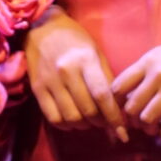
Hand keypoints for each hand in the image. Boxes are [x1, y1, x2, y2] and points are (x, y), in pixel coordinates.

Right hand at [24, 6, 127, 138]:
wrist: (40, 27)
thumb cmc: (74, 39)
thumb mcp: (96, 52)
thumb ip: (106, 78)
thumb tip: (119, 107)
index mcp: (86, 60)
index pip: (102, 95)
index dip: (114, 118)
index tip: (123, 133)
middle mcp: (67, 72)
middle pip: (88, 110)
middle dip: (101, 123)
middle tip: (105, 122)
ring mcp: (50, 82)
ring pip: (71, 117)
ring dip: (84, 125)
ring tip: (89, 121)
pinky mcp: (38, 90)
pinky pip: (53, 118)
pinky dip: (66, 125)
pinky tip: (72, 121)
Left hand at [113, 31, 160, 138]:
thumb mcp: (160, 54)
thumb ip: (143, 72)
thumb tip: (128, 95)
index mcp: (147, 62)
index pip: (119, 87)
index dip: (117, 103)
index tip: (123, 109)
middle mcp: (157, 75)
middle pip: (131, 107)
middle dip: (132, 120)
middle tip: (138, 123)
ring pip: (148, 119)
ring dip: (148, 129)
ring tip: (153, 129)